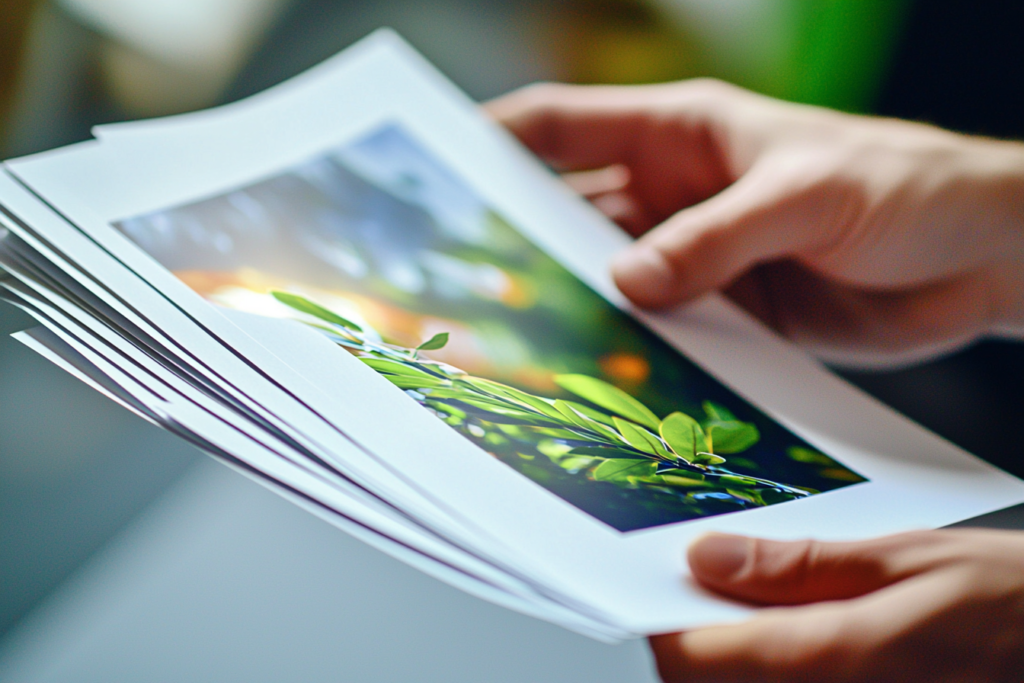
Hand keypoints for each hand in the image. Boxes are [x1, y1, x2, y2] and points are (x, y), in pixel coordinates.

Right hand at [488, 81, 1023, 366]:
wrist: (979, 257)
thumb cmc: (907, 187)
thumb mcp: (810, 195)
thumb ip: (715, 239)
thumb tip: (627, 282)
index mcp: (683, 133)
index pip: (564, 125)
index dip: (495, 141)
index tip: (436, 172)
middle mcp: (673, 192)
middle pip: (569, 211)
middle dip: (516, 240)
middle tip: (463, 279)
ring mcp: (692, 254)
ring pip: (605, 277)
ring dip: (570, 304)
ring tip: (516, 339)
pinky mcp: (719, 310)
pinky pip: (655, 327)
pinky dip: (626, 347)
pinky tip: (598, 373)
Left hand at [649, 530, 1023, 681]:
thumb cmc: (1022, 607)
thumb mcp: (910, 560)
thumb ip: (801, 566)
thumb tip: (709, 558)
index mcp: (836, 664)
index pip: (693, 659)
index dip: (666, 620)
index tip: (666, 584)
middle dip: (705, 638)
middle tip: (722, 584)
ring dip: (743, 658)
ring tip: (778, 609)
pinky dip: (784, 673)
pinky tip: (812, 640)